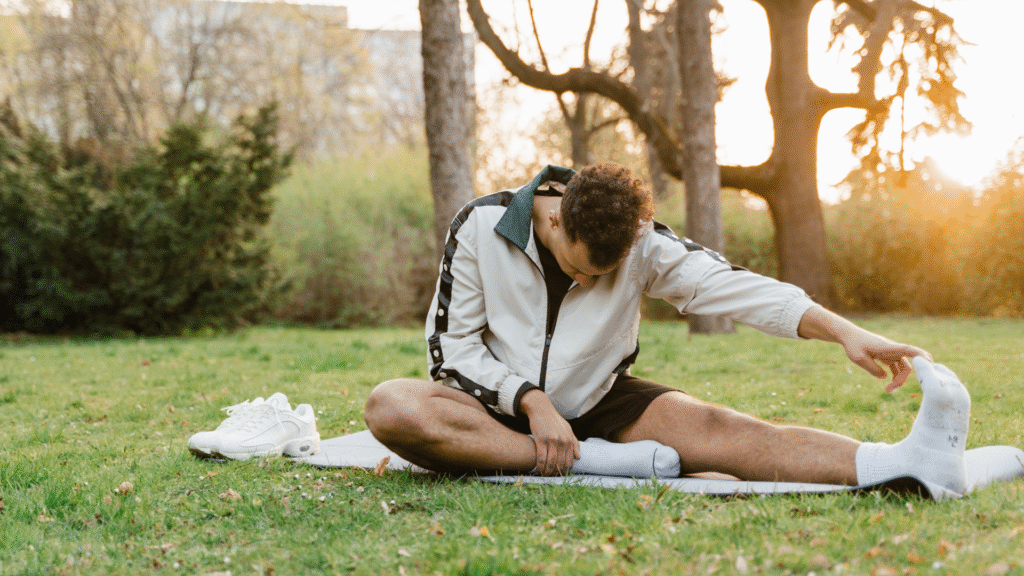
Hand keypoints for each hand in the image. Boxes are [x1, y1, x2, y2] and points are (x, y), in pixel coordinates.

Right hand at [519, 389, 579, 475]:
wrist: (541, 409)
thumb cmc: (554, 420)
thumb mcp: (568, 429)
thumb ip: (574, 443)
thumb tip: (578, 457)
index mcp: (569, 440)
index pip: (570, 461)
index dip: (565, 470)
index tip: (561, 475)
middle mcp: (562, 441)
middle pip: (560, 464)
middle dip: (556, 473)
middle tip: (552, 477)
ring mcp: (552, 441)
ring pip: (551, 462)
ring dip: (548, 471)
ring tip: (545, 475)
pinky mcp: (541, 440)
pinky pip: (541, 458)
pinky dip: (540, 466)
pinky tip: (538, 469)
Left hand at [798, 307, 930, 392]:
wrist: (848, 336)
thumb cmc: (853, 345)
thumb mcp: (859, 358)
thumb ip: (872, 369)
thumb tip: (885, 377)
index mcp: (888, 348)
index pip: (908, 350)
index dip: (921, 356)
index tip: (930, 364)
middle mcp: (893, 350)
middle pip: (906, 366)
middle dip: (902, 379)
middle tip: (888, 390)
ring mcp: (891, 353)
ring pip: (902, 369)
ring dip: (898, 380)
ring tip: (887, 391)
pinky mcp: (887, 356)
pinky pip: (896, 368)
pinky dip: (894, 376)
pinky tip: (887, 383)